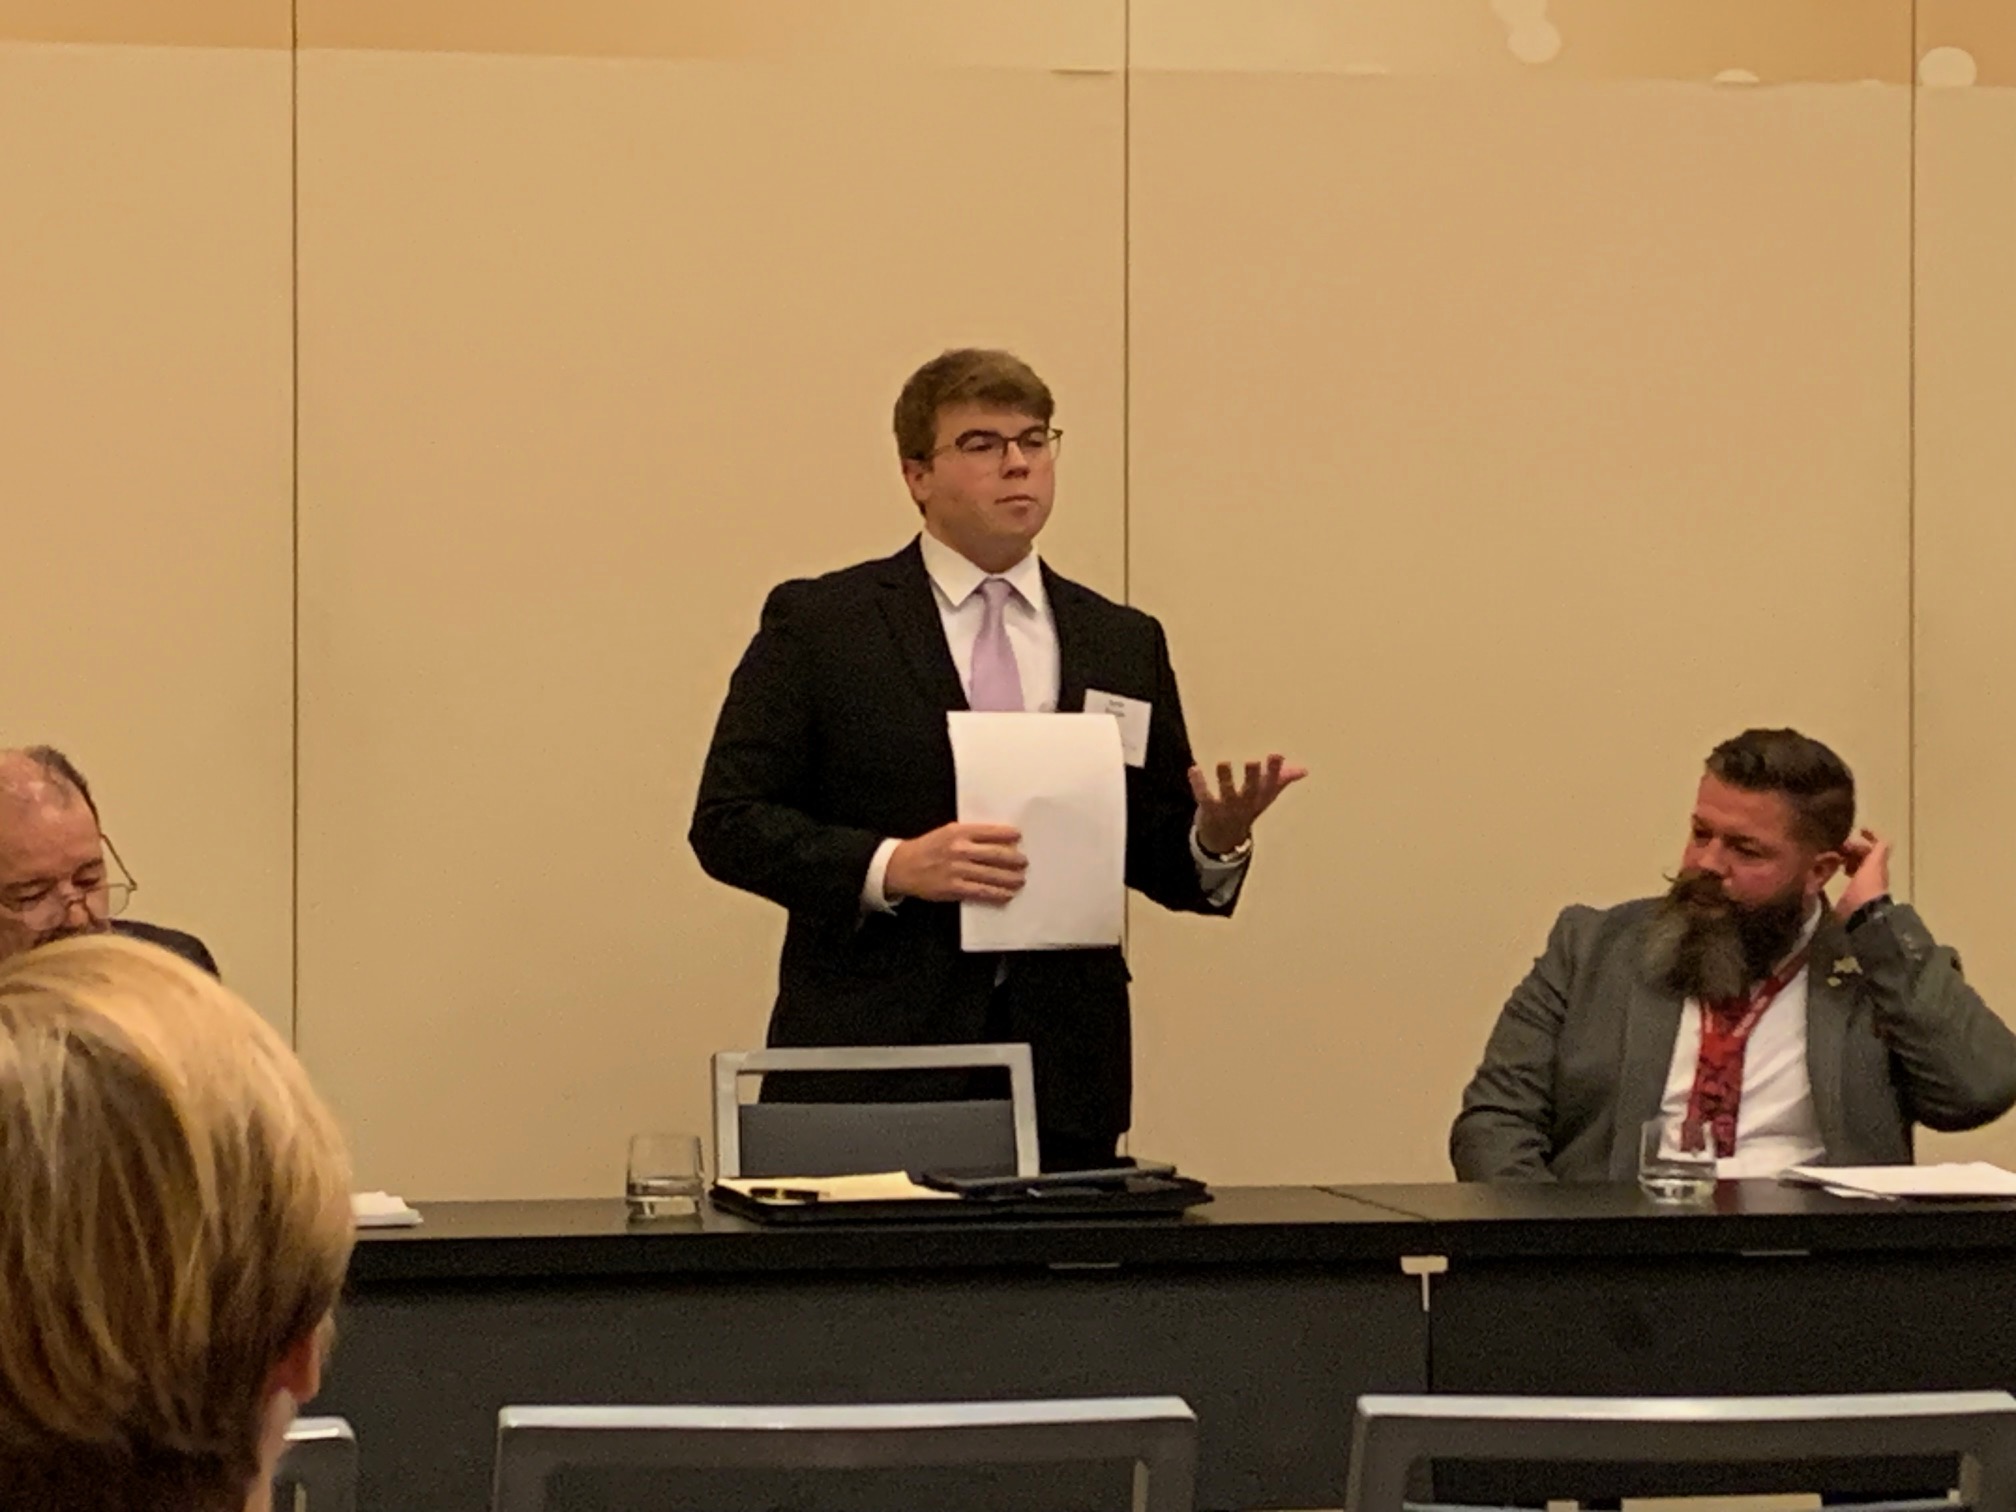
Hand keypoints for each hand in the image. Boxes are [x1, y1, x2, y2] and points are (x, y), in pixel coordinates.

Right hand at [886, 822, 1026, 904]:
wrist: (902, 866)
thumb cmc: (927, 848)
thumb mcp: (946, 833)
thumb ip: (969, 835)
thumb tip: (996, 841)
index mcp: (958, 832)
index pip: (989, 832)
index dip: (1007, 834)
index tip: (1019, 837)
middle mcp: (959, 849)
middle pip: (995, 854)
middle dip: (1013, 859)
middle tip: (1024, 863)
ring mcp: (957, 869)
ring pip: (991, 875)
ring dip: (1010, 879)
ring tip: (1020, 880)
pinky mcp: (954, 888)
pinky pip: (981, 892)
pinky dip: (997, 894)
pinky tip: (1006, 895)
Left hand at [1189, 754, 1308, 855]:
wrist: (1223, 839)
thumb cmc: (1246, 808)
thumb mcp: (1265, 796)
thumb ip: (1282, 779)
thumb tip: (1304, 770)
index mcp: (1260, 798)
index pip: (1270, 784)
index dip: (1274, 771)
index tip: (1276, 754)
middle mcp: (1245, 803)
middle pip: (1251, 790)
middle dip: (1253, 777)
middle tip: (1252, 761)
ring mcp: (1227, 807)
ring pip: (1227, 793)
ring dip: (1225, 779)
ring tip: (1223, 762)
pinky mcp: (1209, 809)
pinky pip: (1203, 797)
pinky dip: (1199, 784)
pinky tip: (1194, 768)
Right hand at [1832, 827, 1890, 920]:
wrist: (1862, 915)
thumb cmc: (1867, 887)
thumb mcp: (1874, 865)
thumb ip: (1878, 850)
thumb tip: (1879, 835)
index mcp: (1877, 865)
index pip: (1878, 846)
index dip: (1870, 836)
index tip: (1858, 830)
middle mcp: (1872, 872)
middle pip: (1864, 854)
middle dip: (1852, 847)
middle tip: (1836, 846)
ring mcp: (1861, 883)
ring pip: (1855, 864)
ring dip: (1845, 857)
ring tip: (1831, 856)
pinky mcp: (1851, 892)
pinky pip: (1846, 875)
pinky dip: (1840, 868)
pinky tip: (1829, 868)